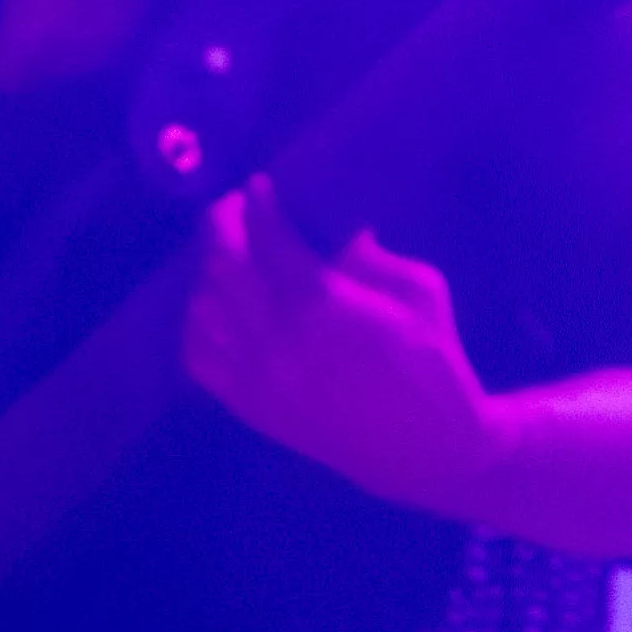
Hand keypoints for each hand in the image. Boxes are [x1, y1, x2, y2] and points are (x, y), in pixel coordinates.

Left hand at [181, 189, 496, 517]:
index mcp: (321, 304)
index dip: (260, 207)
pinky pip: (198, 356)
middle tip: (230, 208)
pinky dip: (198, 324)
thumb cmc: (432, 361)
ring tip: (226, 255)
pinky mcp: (246, 405)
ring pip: (203, 308)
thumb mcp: (419, 290)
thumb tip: (337, 231)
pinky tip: (214, 306)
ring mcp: (254, 374)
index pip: (271, 240)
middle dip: (221, 226)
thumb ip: (371, 255)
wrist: (422, 446)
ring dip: (208, 273)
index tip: (257, 185)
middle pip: (223, 266)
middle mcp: (274, 337)